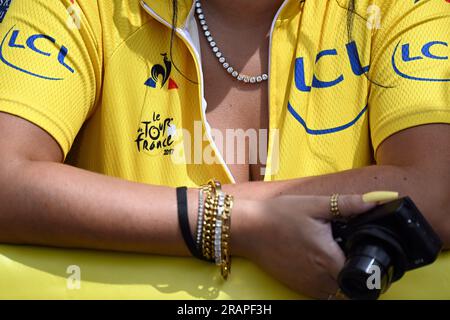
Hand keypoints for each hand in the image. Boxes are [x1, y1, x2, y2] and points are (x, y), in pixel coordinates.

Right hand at [237, 195, 376, 298]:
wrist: (248, 229)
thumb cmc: (280, 215)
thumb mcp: (315, 205)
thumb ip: (349, 204)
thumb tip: (381, 198)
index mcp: (328, 258)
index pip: (362, 274)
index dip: (369, 265)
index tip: (367, 251)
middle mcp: (319, 278)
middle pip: (352, 287)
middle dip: (356, 272)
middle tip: (352, 251)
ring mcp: (307, 286)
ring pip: (337, 293)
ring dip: (342, 279)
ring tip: (337, 257)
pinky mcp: (297, 287)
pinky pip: (321, 293)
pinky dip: (327, 283)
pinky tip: (321, 263)